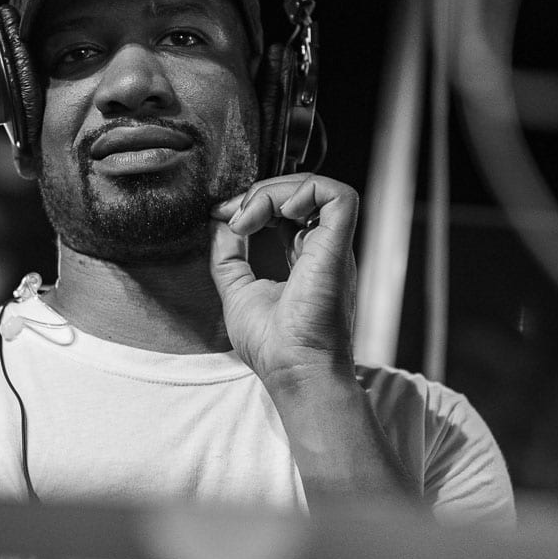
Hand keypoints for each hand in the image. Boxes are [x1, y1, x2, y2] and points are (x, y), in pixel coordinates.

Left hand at [210, 173, 359, 391]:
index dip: (255, 202)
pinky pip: (337, 195)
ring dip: (276, 190)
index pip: (286, 209)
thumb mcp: (236, 291)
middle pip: (299, 193)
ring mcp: (332, 247)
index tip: (224, 217)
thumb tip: (219, 220)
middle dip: (261, 192)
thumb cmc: (272, 347)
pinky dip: (304, 191)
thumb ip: (228, 255)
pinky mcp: (338, 247)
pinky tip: (278, 212)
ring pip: (318, 187)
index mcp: (304, 258)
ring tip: (249, 216)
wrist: (294, 372)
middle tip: (234, 217)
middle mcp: (322, 248)